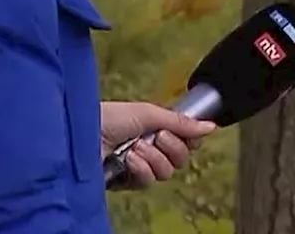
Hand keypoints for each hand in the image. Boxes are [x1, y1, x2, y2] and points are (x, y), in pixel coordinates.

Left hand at [100, 101, 216, 188]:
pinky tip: (129, 159)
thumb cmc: (112, 117)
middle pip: (180, 159)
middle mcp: (151, 149)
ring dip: (154, 157)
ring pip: (166, 172)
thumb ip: (180, 122)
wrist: (83, 133)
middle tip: (157, 136)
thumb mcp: (149, 113)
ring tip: (136, 147)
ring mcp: (139, 167)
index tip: (186, 133)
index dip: (189, 139)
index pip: (186, 141)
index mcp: (156, 129)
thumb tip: (211, 126)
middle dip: (172, 147)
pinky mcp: (127, 182)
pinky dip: (141, 169)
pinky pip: (148, 182)